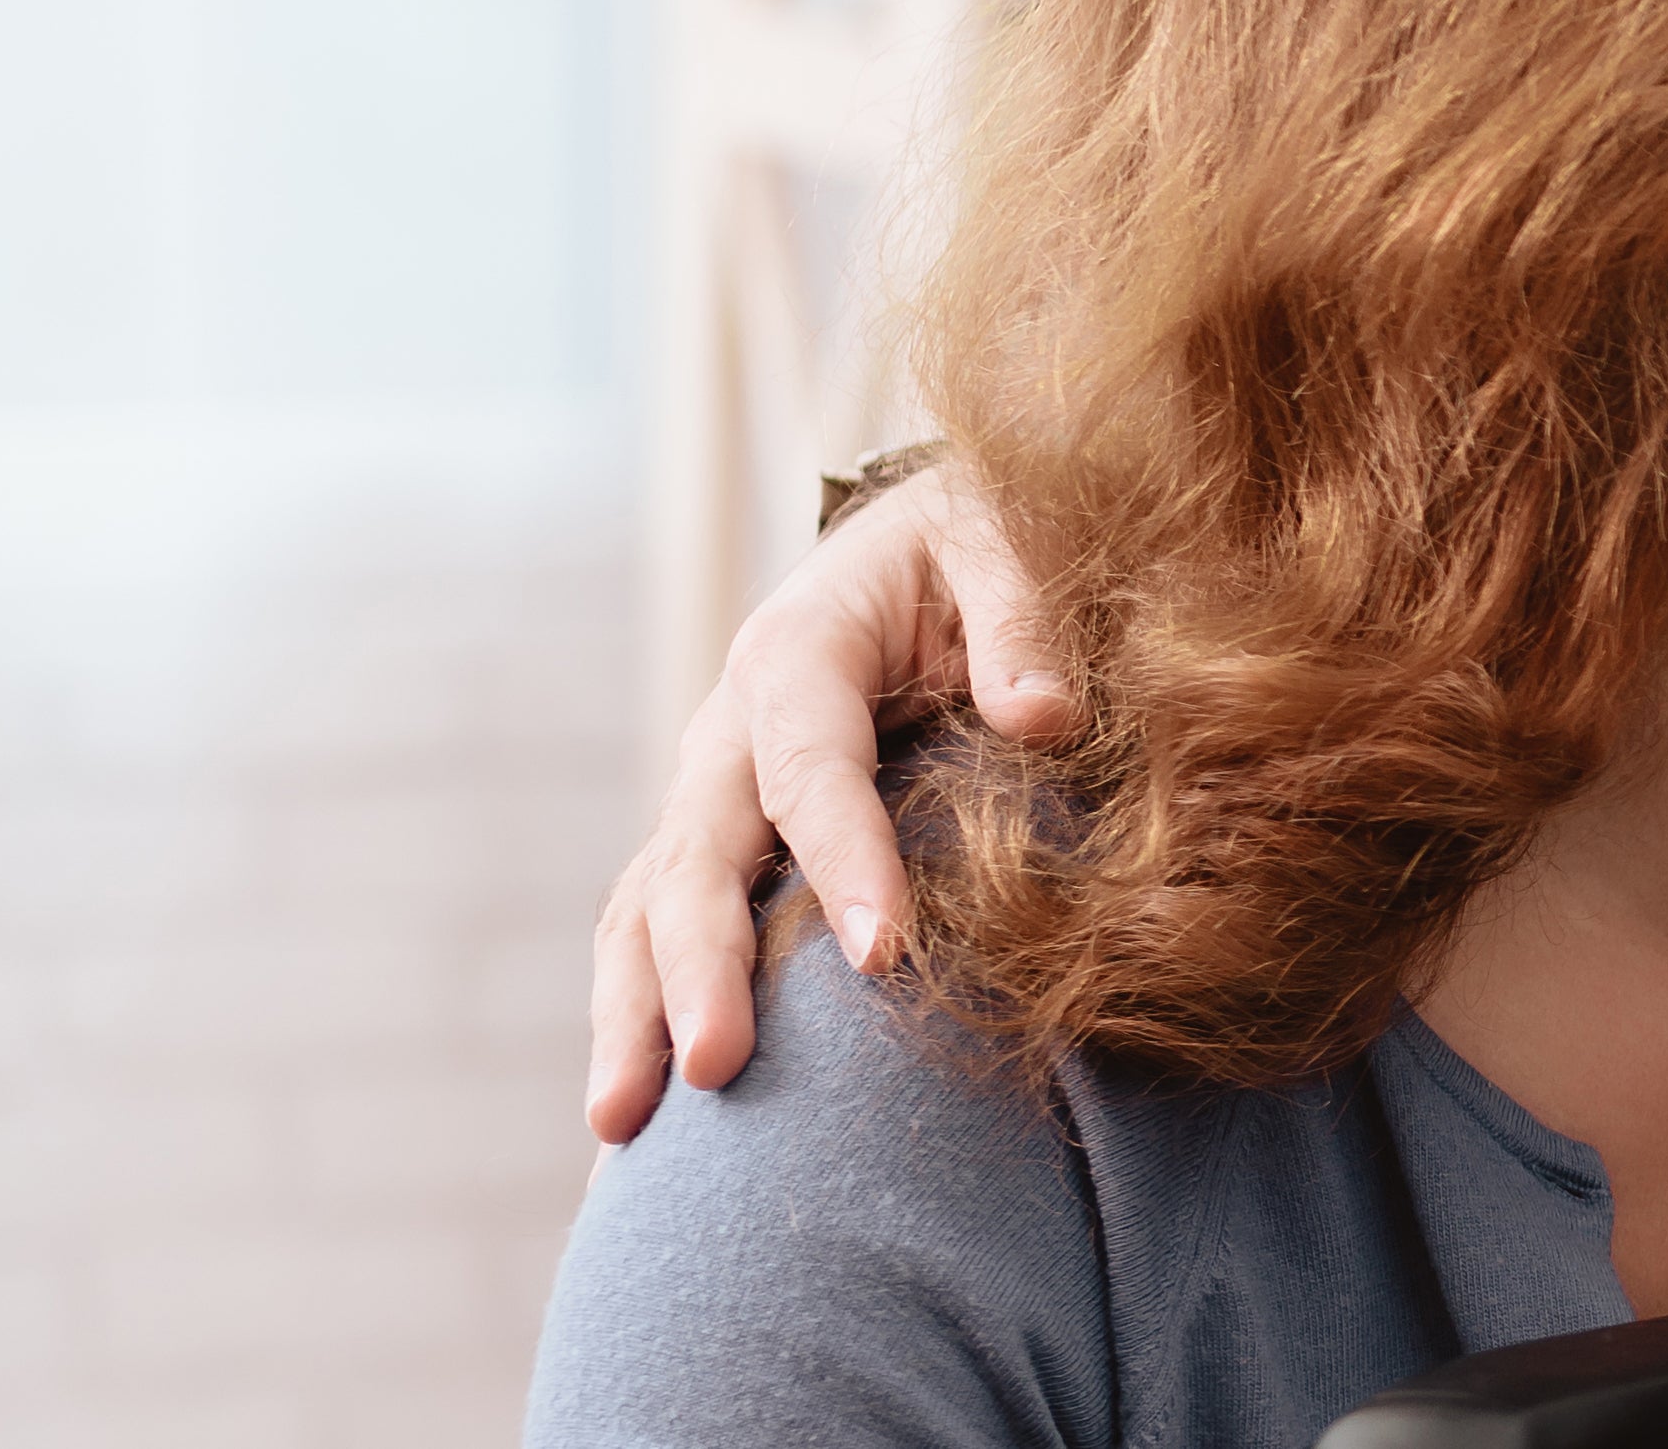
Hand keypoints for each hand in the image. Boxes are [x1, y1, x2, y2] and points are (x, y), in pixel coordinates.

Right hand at [581, 457, 1073, 1141]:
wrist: (924, 541)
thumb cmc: (981, 546)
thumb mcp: (1007, 546)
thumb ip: (1023, 623)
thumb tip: (1046, 717)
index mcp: (800, 652)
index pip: (813, 768)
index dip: (843, 860)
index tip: (882, 960)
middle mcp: (731, 731)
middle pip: (697, 856)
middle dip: (699, 967)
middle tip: (716, 1072)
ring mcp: (711, 795)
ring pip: (647, 907)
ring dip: (632, 1014)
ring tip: (621, 1125)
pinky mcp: (718, 843)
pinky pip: (657, 930)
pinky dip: (638, 1015)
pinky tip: (632, 1121)